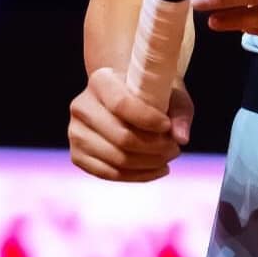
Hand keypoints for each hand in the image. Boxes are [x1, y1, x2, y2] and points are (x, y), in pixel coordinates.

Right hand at [68, 67, 193, 181]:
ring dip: (148, 164)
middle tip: (175, 149)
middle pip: (120, 136)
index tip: (168, 126)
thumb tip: (182, 137)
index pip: (121, 104)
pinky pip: (108, 174)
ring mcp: (75, 133)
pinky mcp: (77, 156)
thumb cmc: (151, 94)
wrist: (127, 99)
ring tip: (168, 159)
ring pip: (115, 159)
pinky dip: (136, 175)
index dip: (147, 119)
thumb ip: (180, 112)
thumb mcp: (170, 93)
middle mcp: (82, 105)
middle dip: (153, 147)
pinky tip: (155, 170)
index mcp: (100, 80)